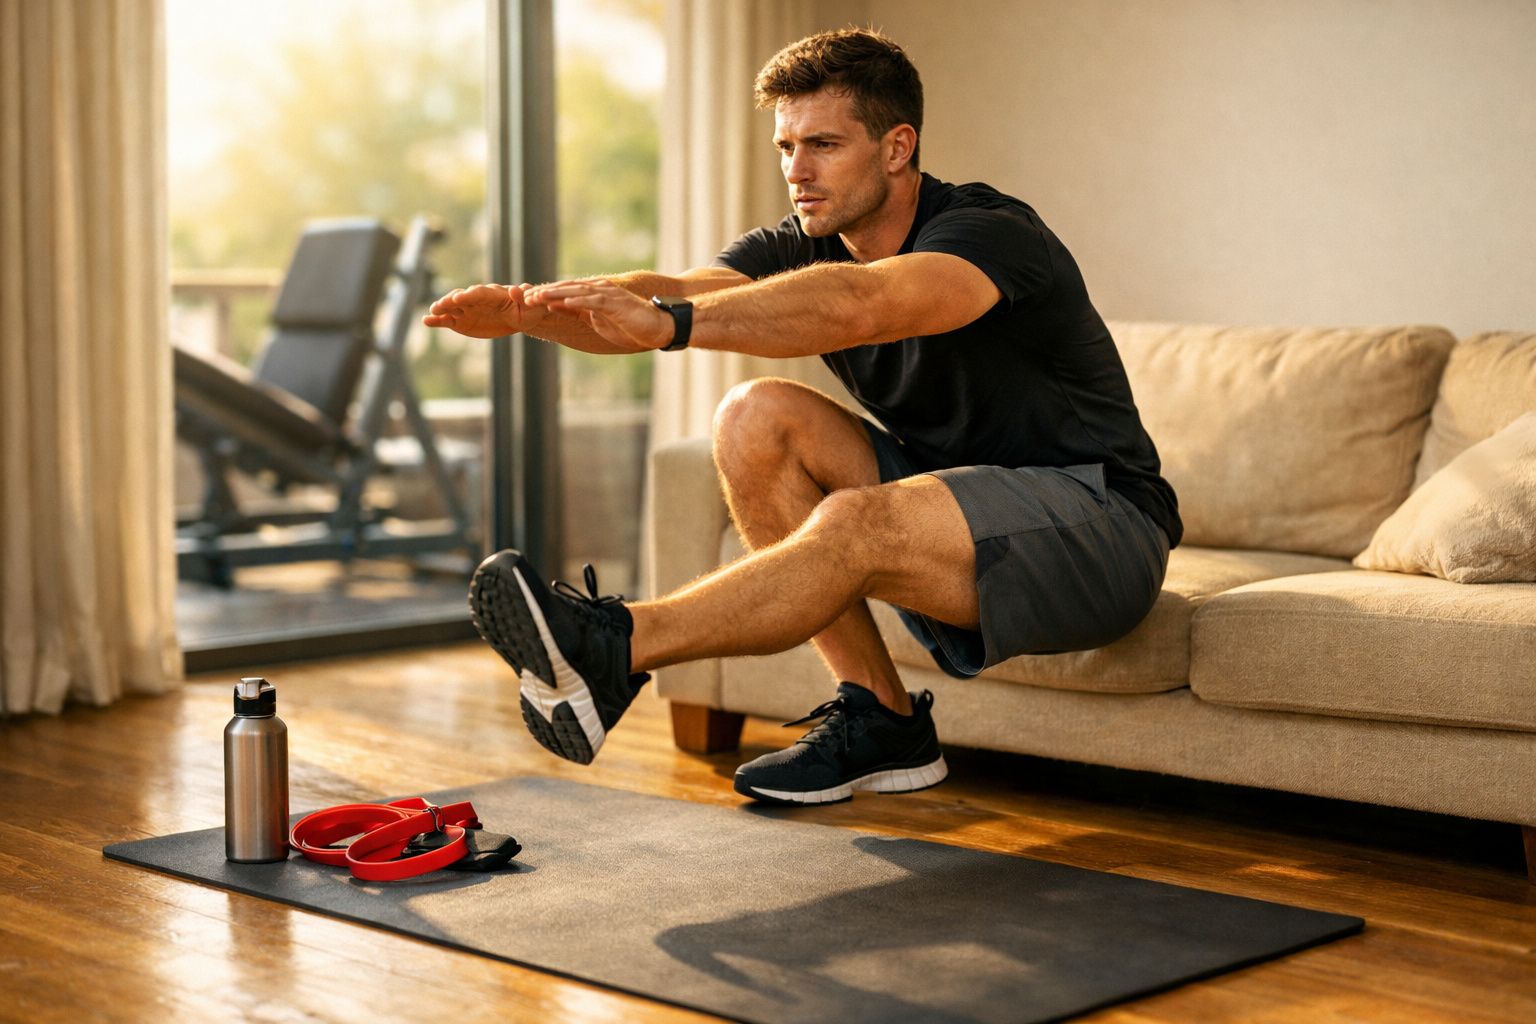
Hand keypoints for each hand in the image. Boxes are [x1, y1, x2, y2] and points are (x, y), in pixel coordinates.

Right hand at [422, 283, 530, 337]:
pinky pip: (446, 320)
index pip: (480, 293)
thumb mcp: (530, 307)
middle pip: (461, 298)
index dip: (469, 295)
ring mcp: (465, 309)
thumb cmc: (526, 311)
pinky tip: (426, 321)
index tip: (460, 298)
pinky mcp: (459, 320)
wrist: (517, 318)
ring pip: (451, 307)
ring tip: (432, 312)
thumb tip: (518, 288)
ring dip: (441, 308)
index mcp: (493, 294)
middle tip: (442, 305)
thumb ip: (523, 298)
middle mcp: (476, 299)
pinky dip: (436, 320)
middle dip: (451, 300)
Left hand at [525, 279, 673, 351]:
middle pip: (566, 288)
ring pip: (577, 291)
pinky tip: (564, 302)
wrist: (656, 328)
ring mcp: (607, 295)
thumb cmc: (627, 325)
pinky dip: (579, 301)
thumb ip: (576, 310)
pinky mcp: (616, 304)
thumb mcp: (596, 320)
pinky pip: (594, 301)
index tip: (525, 300)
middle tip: (524, 296)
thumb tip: (554, 305)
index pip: (564, 292)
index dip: (545, 295)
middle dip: (544, 292)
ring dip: (556, 294)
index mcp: (592, 294)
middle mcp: (598, 289)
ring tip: (538, 297)